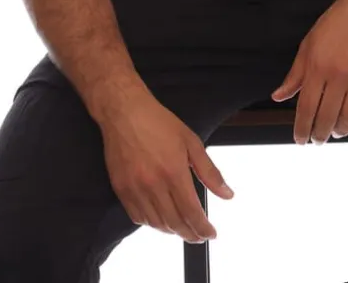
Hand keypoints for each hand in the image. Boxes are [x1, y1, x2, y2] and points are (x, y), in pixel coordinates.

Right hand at [97, 84, 234, 243]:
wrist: (125, 112)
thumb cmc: (158, 122)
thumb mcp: (191, 142)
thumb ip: (210, 172)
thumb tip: (227, 194)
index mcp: (174, 172)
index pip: (192, 213)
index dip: (203, 228)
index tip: (211, 234)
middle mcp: (153, 185)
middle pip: (174, 223)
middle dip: (190, 234)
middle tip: (199, 236)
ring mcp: (135, 189)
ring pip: (156, 224)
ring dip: (172, 230)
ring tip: (182, 227)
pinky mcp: (121, 189)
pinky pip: (137, 217)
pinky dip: (151, 223)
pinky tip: (160, 219)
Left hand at [270, 0, 347, 143]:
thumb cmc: (336, 23)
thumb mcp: (308, 44)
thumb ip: (295, 74)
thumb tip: (279, 96)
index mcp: (317, 68)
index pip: (306, 108)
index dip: (302, 129)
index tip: (300, 140)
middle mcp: (338, 77)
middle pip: (327, 118)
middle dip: (319, 135)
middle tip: (317, 141)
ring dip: (340, 130)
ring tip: (335, 131)